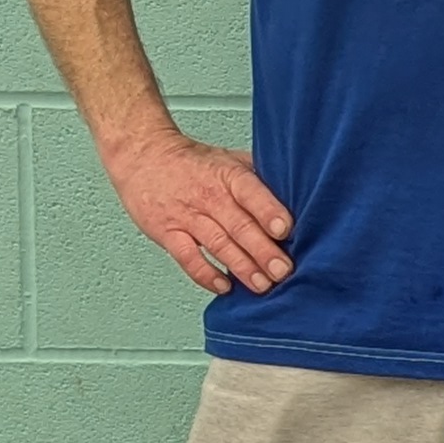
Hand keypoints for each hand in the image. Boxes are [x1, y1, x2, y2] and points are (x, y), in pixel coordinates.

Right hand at [110, 126, 292, 291]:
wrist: (143, 156)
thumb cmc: (195, 163)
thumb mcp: (230, 160)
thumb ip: (260, 178)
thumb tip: (300, 199)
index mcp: (228, 175)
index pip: (250, 192)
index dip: (267, 210)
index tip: (285, 230)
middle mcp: (208, 195)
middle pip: (239, 225)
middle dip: (263, 251)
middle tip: (283, 271)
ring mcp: (186, 215)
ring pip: (218, 245)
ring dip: (242, 268)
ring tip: (263, 285)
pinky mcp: (167, 232)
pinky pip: (187, 257)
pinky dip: (205, 275)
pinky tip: (223, 286)